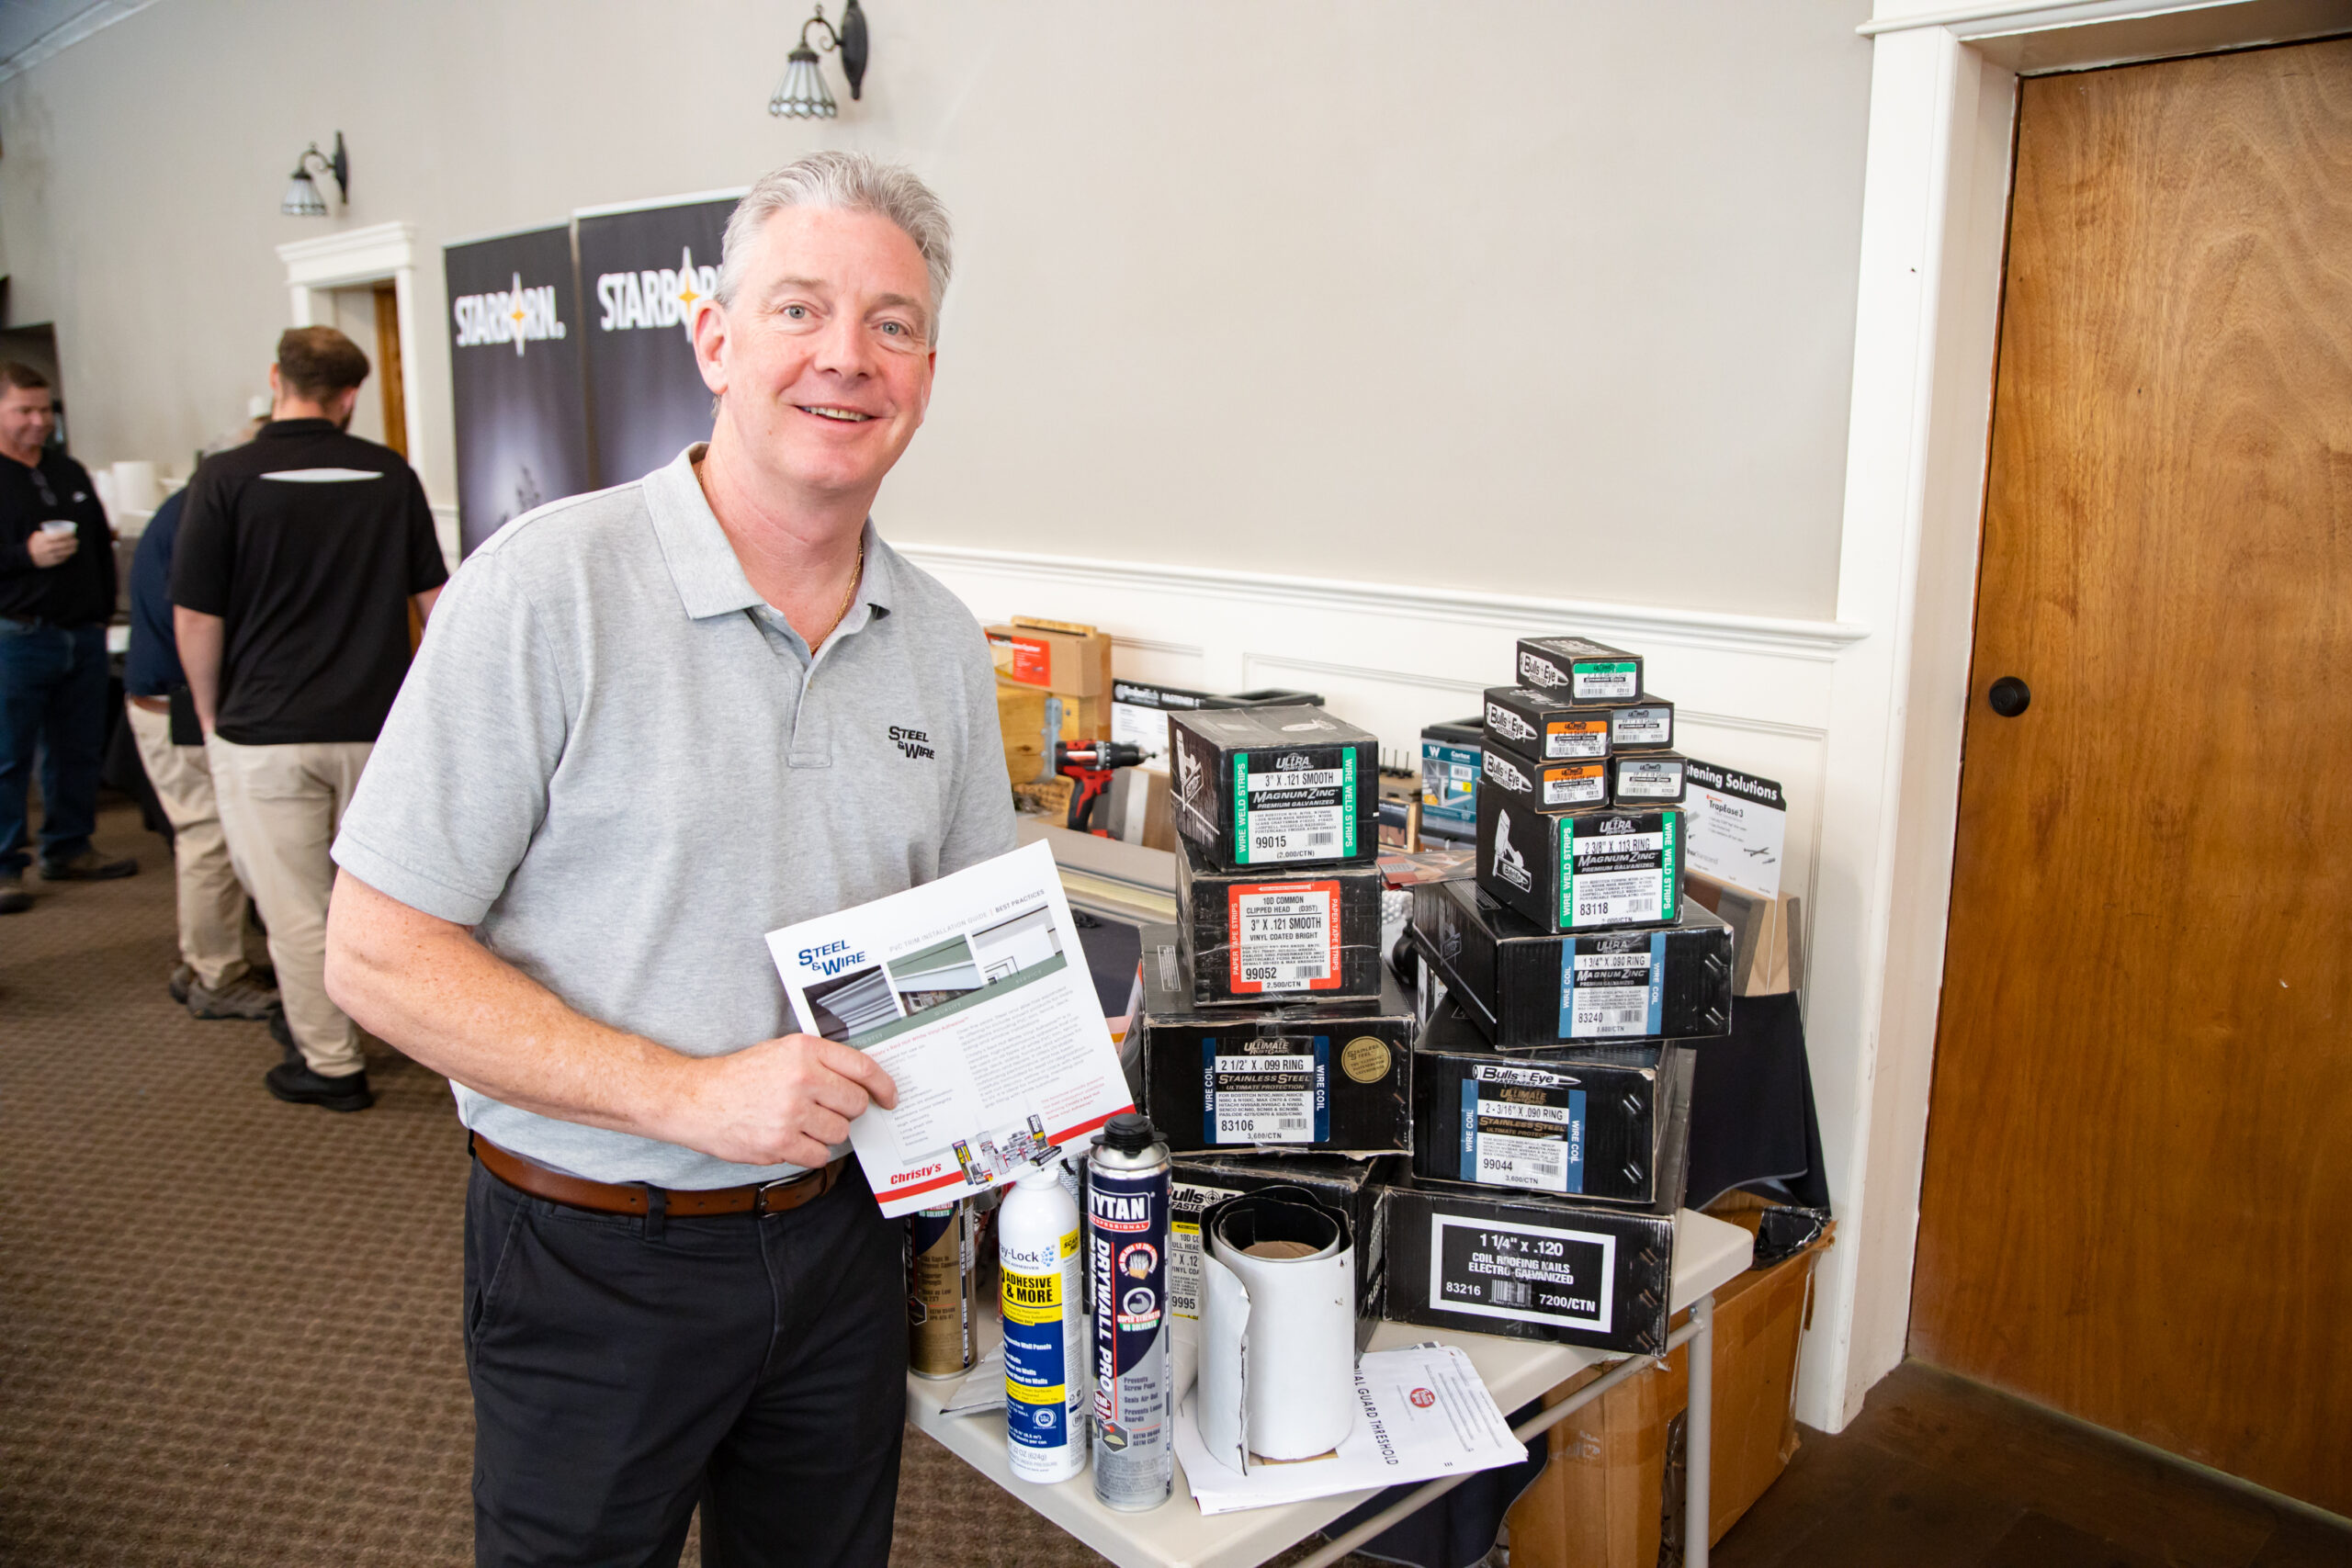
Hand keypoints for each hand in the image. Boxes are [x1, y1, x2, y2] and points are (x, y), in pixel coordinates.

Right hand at [27, 529, 75, 567]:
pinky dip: (68, 555)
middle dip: (73, 542)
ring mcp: (51, 555)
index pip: (59, 536)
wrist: (26, 556)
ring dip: (72, 549)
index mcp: (44, 539)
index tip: (73, 533)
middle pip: (65, 544)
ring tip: (75, 547)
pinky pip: (63, 558)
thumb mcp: (37, 535)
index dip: (68, 534)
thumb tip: (59, 529)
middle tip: (76, 540)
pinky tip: (70, 553)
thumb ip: (47, 533)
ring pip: (65, 552)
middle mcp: (48, 547)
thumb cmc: (33, 543)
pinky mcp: (52, 562)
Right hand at [666, 1032, 898, 1167]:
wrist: (696, 1098)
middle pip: (855, 1103)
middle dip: (847, 1110)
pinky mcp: (779, 1144)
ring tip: (802, 1122)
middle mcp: (801, 1079)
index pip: (863, 1068)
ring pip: (840, 1132)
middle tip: (828, 1109)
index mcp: (804, 1051)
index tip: (889, 1097)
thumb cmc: (738, 1075)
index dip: (884, 1086)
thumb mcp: (781, 1051)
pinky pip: (819, 1155)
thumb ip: (820, 1060)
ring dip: (827, 1132)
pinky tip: (793, 1139)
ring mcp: (791, 1113)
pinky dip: (811, 1151)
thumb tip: (861, 1081)